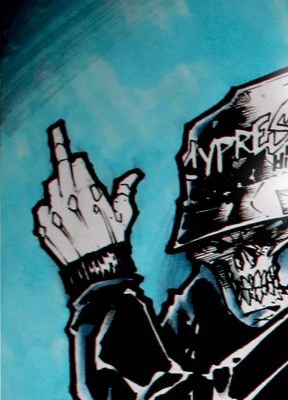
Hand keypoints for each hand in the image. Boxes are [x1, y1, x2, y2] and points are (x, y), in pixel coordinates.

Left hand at [34, 122, 140, 267]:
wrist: (96, 270)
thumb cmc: (114, 242)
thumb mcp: (124, 216)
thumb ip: (124, 192)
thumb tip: (134, 174)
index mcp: (91, 195)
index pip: (78, 164)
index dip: (79, 158)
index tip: (76, 151)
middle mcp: (69, 201)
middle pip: (61, 167)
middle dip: (59, 146)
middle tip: (56, 128)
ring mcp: (53, 213)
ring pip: (50, 186)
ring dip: (58, 185)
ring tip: (70, 200)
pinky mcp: (43, 225)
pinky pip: (41, 208)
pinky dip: (48, 208)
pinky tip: (60, 217)